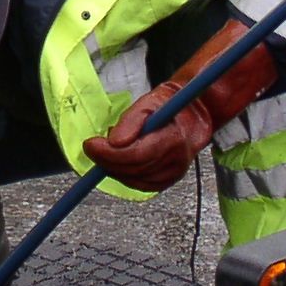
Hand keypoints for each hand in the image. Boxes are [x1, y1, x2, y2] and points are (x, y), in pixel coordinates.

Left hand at [82, 19, 279, 191]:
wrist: (195, 114)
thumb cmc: (172, 105)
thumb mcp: (150, 101)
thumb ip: (132, 120)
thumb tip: (113, 141)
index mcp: (174, 140)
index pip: (135, 155)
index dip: (108, 153)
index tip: (90, 144)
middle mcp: (176, 161)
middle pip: (132, 169)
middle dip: (107, 160)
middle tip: (92, 147)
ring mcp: (173, 173)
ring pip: (134, 180)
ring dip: (114, 167)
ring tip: (106, 151)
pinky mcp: (168, 180)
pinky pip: (141, 185)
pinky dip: (125, 175)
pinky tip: (118, 162)